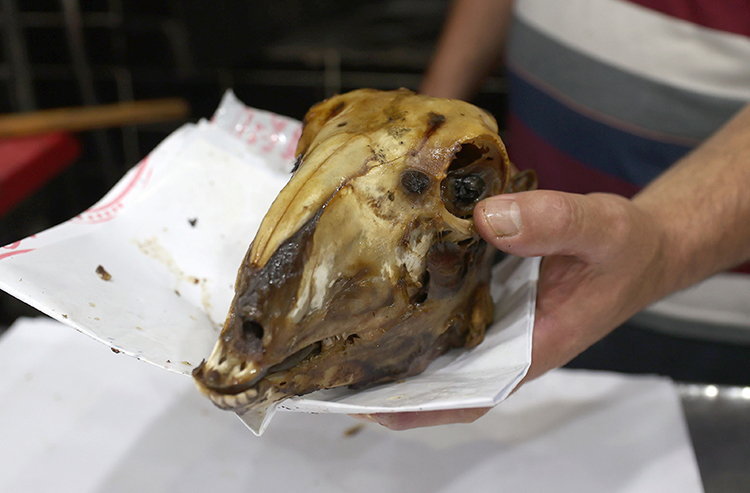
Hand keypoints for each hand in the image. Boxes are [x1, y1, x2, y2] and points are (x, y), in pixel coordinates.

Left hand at [355, 190, 668, 429]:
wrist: (638, 244)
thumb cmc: (625, 249)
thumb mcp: (600, 228)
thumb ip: (552, 222)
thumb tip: (487, 219)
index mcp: (530, 348)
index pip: (466, 396)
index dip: (416, 407)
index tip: (363, 404)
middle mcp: (504, 343)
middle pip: (438, 377)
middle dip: (385, 378)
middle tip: (325, 364)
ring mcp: (495, 321)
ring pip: (437, 345)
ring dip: (393, 344)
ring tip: (335, 331)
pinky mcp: (489, 295)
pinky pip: (446, 308)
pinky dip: (416, 305)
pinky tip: (381, 285)